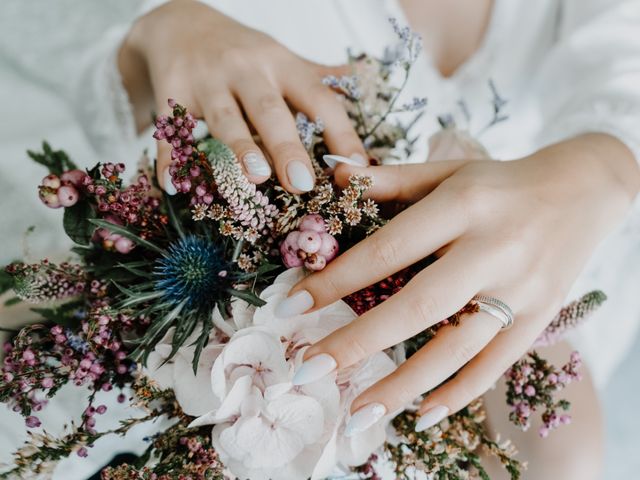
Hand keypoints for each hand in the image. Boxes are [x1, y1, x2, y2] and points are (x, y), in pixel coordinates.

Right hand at [119, 0, 365, 193]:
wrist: (178, 22)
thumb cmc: (241, 52)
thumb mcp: (282, 58)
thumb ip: (318, 76)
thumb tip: (365, 79)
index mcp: (281, 65)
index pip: (318, 99)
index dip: (340, 132)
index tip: (357, 168)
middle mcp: (246, 70)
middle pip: (270, 110)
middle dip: (286, 146)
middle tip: (302, 183)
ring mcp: (206, 80)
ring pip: (224, 118)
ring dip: (239, 148)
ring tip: (255, 177)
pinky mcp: (171, 91)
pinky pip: (172, 128)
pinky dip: (170, 157)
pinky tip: (174, 185)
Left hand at [279, 133, 638, 432]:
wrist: (582, 190)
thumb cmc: (500, 181)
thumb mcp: (446, 170)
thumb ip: (390, 178)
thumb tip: (334, 177)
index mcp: (462, 205)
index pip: (388, 250)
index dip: (337, 281)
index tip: (290, 307)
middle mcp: (493, 249)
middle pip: (418, 306)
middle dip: (358, 343)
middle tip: (308, 372)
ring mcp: (520, 289)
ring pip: (458, 348)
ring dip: (403, 384)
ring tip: (356, 412)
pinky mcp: (540, 317)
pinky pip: (497, 364)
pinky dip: (459, 392)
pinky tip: (422, 411)